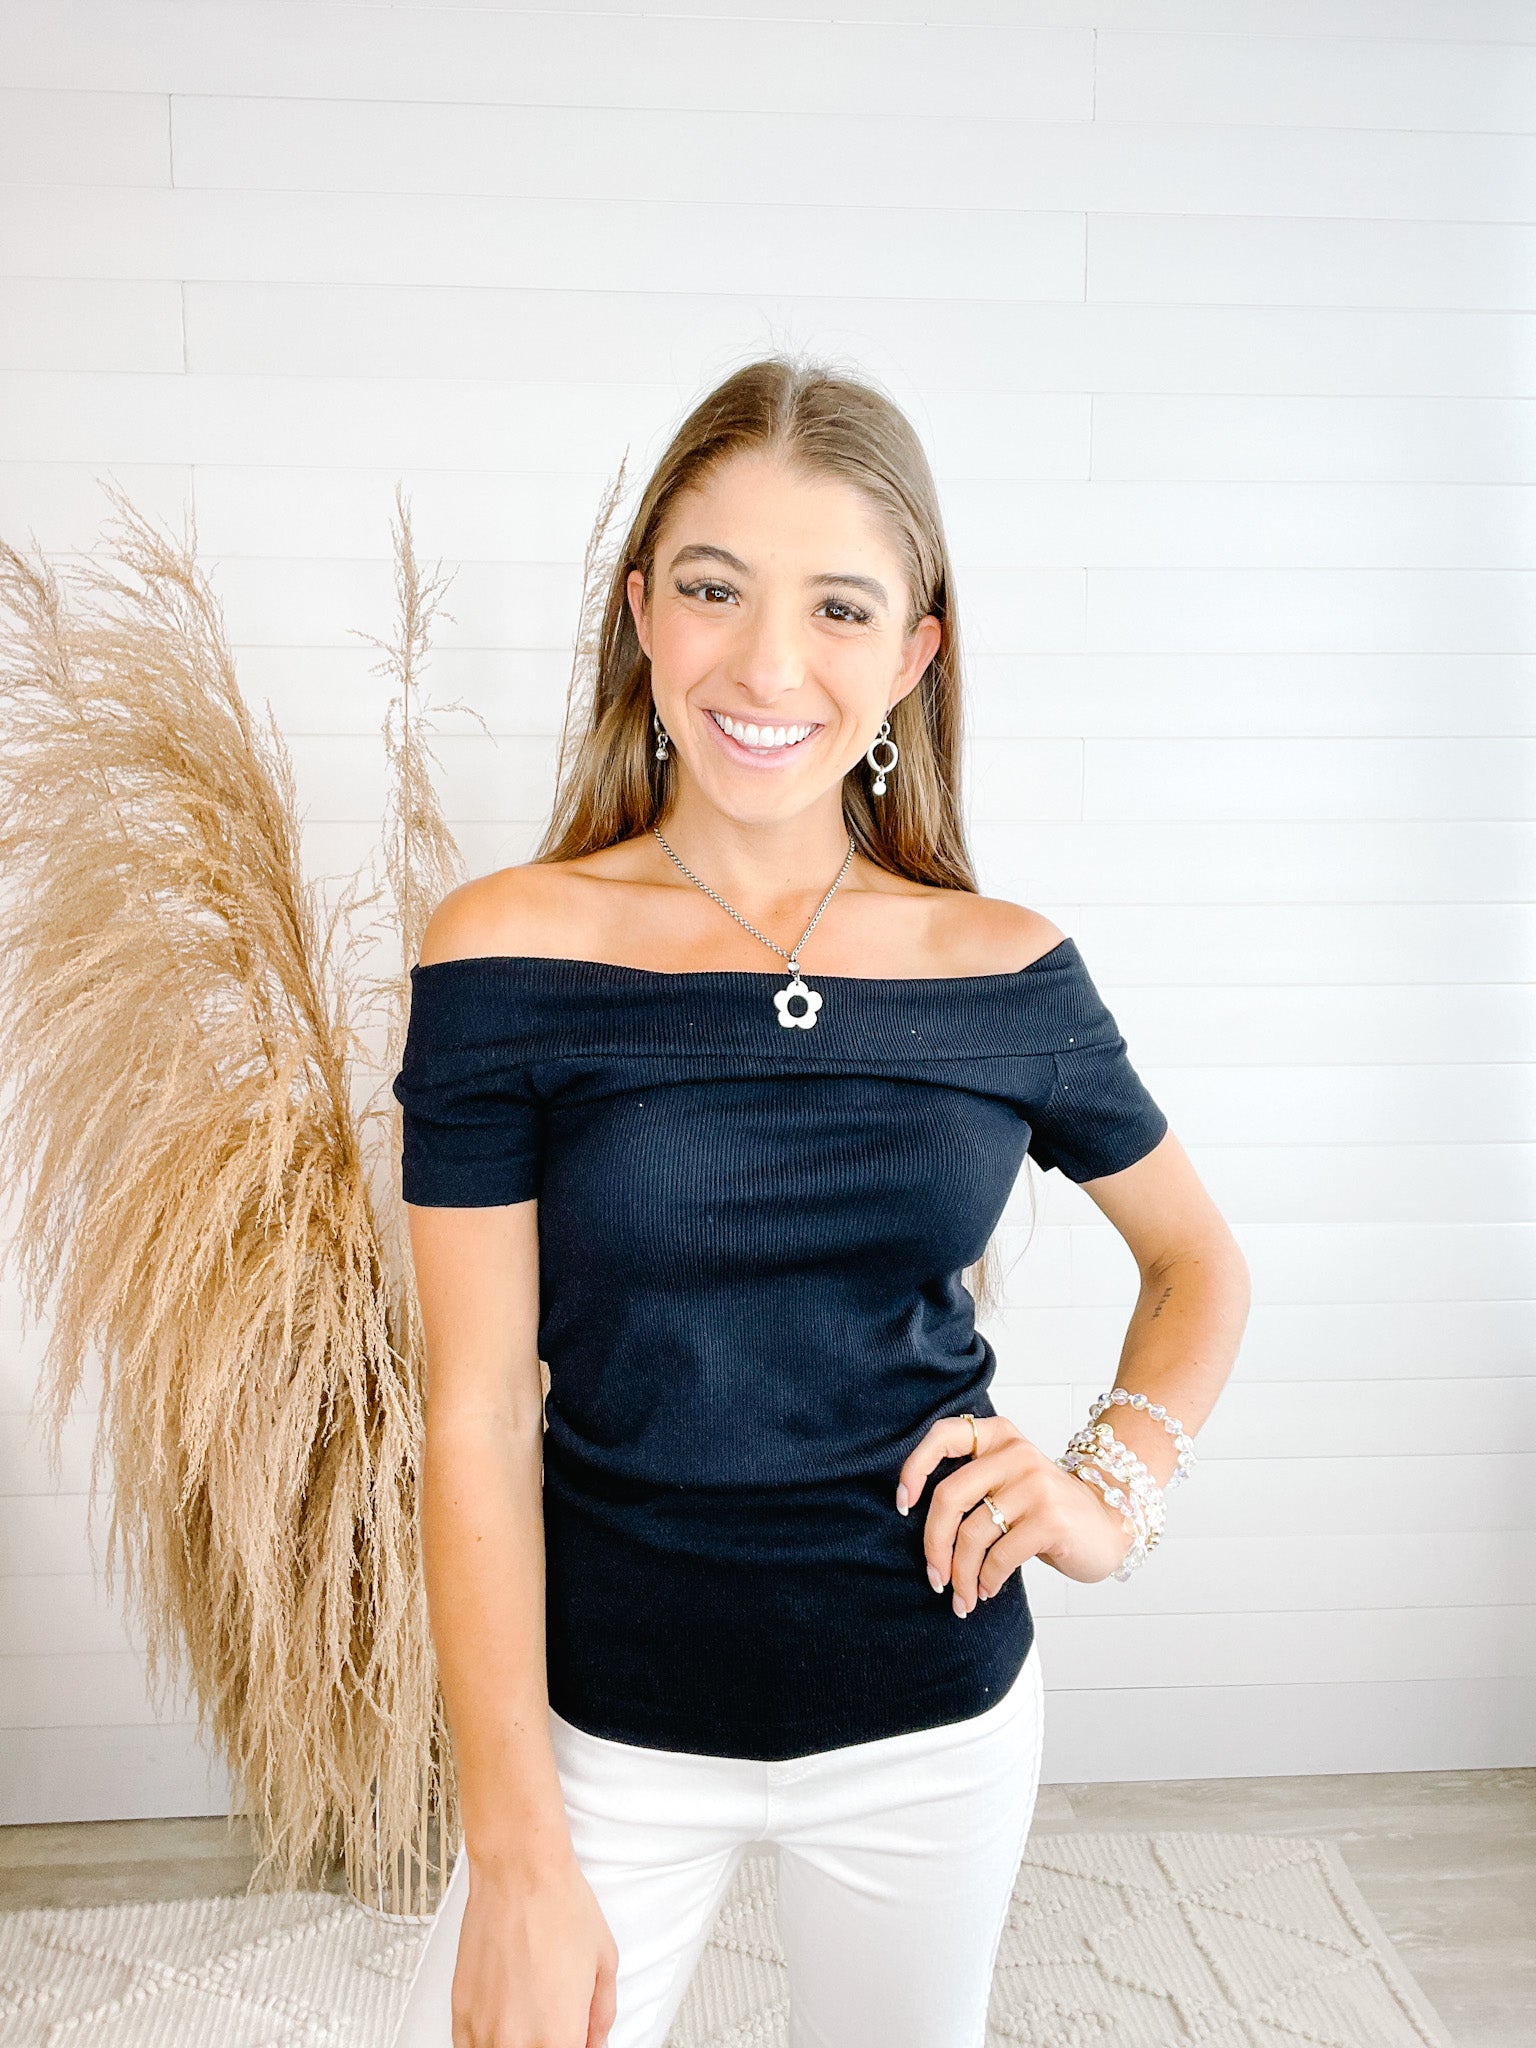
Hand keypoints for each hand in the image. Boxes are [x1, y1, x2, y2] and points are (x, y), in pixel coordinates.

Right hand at [451, 1845, 618, 2047]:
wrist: (519, 1872)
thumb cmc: (560, 1908)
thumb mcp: (604, 1965)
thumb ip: (601, 2018)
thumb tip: (594, 2042)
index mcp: (559, 2038)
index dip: (573, 2047)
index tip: (573, 2037)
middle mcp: (517, 2043)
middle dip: (548, 2043)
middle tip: (554, 2023)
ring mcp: (483, 2031)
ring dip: (516, 2043)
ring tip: (528, 2016)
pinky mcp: (459, 2014)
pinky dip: (488, 2041)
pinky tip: (503, 2023)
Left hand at [895, 1411, 1137, 1608]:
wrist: (1109, 1524)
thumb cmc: (1045, 1509)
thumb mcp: (1009, 1480)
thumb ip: (972, 1484)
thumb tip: (916, 1524)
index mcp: (999, 1436)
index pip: (943, 1436)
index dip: (914, 1469)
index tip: (902, 1506)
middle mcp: (1016, 1453)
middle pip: (949, 1497)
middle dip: (933, 1544)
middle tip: (933, 1578)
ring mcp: (1035, 1484)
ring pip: (972, 1534)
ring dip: (960, 1575)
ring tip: (962, 1597)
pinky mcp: (1051, 1519)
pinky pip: (999, 1556)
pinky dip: (986, 1580)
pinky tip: (987, 1590)